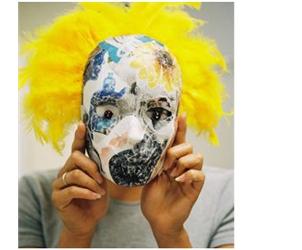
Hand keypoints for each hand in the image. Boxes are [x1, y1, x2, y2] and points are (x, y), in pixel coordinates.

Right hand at [51, 122, 108, 245]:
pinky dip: (86, 192)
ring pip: (74, 174)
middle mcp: (64, 171)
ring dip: (90, 182)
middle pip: (75, 158)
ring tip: (100, 190)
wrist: (88, 221)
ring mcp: (58, 184)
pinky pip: (71, 189)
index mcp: (75, 166)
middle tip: (100, 178)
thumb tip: (109, 154)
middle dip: (91, 166)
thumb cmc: (95, 199)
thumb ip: (100, 169)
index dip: (79, 137)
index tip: (82, 125)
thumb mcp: (101, 182)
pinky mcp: (57, 197)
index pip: (76, 148)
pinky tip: (95, 196)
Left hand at [141, 114, 204, 245]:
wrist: (157, 217)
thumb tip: (149, 144)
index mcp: (170, 159)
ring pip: (197, 156)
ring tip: (172, 173)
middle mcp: (181, 164)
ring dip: (183, 162)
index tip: (181, 114)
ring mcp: (189, 175)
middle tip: (166, 164)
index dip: (180, 127)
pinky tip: (179, 180)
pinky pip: (200, 174)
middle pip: (188, 145)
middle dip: (177, 150)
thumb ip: (153, 161)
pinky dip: (190, 174)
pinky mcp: (195, 187)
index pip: (177, 140)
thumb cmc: (152, 196)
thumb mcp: (148, 175)